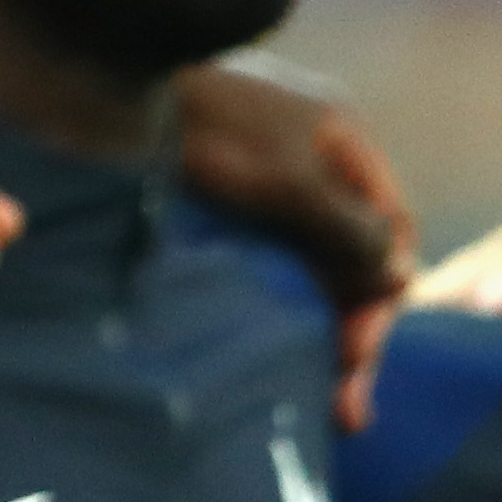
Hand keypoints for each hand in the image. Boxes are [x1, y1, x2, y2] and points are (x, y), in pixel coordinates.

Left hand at [173, 56, 417, 425]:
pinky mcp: (226, 209)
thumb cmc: (205, 131)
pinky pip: (272, 267)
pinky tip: (281, 361)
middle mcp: (313, 164)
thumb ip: (349, 230)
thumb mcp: (288, 182)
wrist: (102, 93)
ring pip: (313, 271)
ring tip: (329, 408)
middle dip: (355, 331)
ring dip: (323, 334)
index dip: (381, 298)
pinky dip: (283, 312)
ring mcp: (268, 187)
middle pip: (352, 259)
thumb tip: (399, 277)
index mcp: (341, 144)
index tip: (356, 353)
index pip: (390, 233)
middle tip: (348, 409)